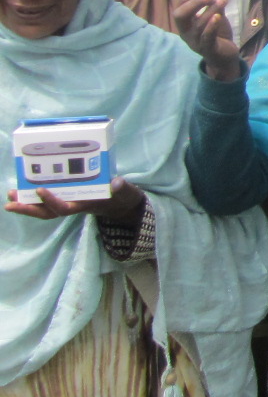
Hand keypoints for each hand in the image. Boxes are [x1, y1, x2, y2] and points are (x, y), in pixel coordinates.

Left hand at [7, 176, 145, 223]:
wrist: (124, 205)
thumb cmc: (124, 197)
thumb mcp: (126, 191)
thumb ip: (122, 188)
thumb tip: (116, 183)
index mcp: (86, 205)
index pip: (65, 207)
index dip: (51, 200)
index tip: (40, 189)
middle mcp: (74, 206)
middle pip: (47, 213)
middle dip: (28, 209)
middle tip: (10, 202)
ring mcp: (70, 203)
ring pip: (44, 209)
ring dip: (26, 205)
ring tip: (10, 196)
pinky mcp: (68, 199)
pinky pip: (48, 202)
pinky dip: (34, 199)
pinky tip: (24, 191)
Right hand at [171, 0, 242, 81]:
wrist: (224, 58)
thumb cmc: (217, 35)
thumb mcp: (214, 18)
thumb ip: (213, 7)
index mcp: (184, 23)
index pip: (180, 6)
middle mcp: (185, 32)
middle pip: (180, 15)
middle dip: (193, 3)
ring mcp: (195, 41)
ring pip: (198, 24)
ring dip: (210, 10)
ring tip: (222, 0)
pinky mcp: (207, 48)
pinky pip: (207, 36)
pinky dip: (212, 26)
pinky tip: (218, 17)